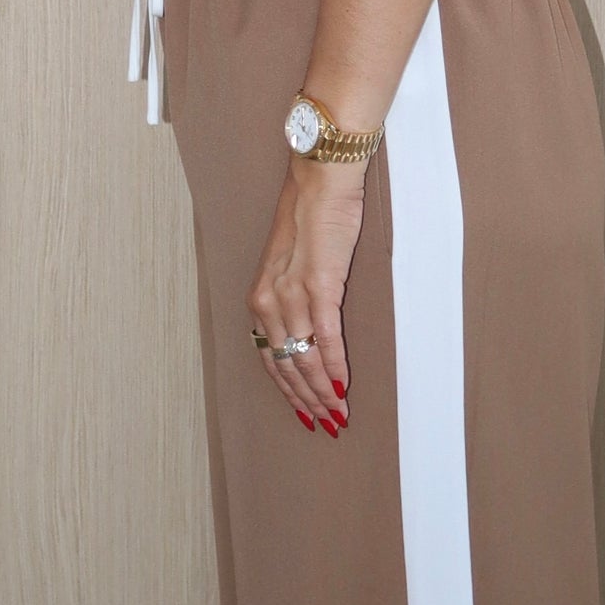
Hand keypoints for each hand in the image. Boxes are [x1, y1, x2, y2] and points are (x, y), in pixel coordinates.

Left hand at [247, 156, 365, 435]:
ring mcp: (292, 295)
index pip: (270, 359)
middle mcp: (268, 301)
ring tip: (339, 415)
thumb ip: (294, 297)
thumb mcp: (292, 264)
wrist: (322, 179)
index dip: (289, 391)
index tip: (306, 413)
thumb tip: (311, 330)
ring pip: (305, 359)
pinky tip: (344, 386)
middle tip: (327, 425)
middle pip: (286, 366)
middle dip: (307, 401)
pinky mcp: (318, 286)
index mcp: (259, 298)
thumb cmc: (311, 216)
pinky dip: (335, 366)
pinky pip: (327, 338)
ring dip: (323, 392)